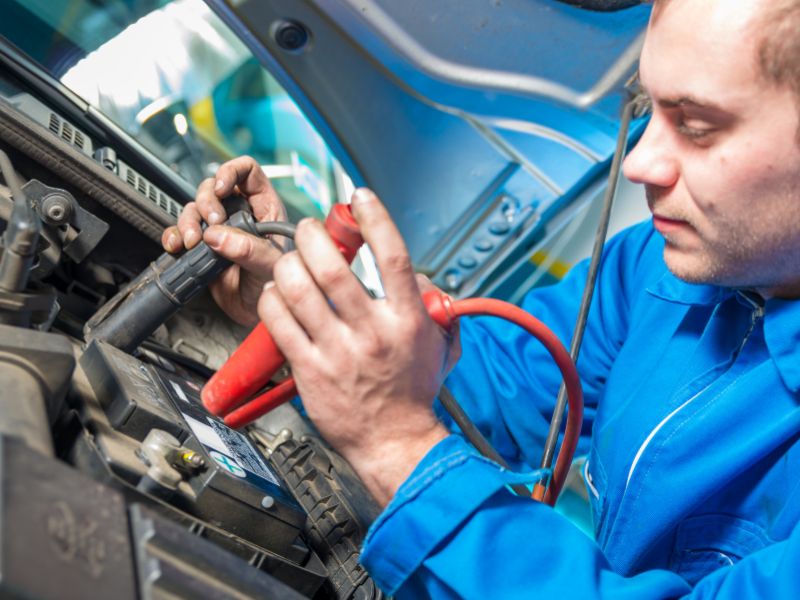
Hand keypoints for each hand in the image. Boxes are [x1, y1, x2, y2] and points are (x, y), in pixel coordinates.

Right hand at [161, 156, 286, 325]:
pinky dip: (174, 236)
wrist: (256, 314)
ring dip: (188, 221)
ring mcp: (220, 230)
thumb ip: (249, 249)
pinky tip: (177, 246)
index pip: (248, 172)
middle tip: (212, 223)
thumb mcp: (270, 266)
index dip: (232, 172)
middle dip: (207, 202)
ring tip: (194, 241)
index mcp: (265, 209)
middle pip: (214, 187)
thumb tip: (219, 235)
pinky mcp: (202, 247)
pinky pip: (181, 232)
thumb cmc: (274, 288)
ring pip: (195, 209)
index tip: (222, 188)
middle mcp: (240, 214)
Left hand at [258, 189, 453, 505]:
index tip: (359, 197)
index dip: (375, 219)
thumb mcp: (440, 344)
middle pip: (333, 268)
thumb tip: (418, 275)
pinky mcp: (309, 369)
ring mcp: (338, 352)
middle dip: (313, 237)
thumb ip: (435, 305)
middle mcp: (372, 333)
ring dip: (288, 265)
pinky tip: (277, 294)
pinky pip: (279, 322)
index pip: (392, 257)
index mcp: (407, 321)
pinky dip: (273, 299)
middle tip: (307, 230)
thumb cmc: (413, 392)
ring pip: (299, 291)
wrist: (393, 442)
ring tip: (289, 260)